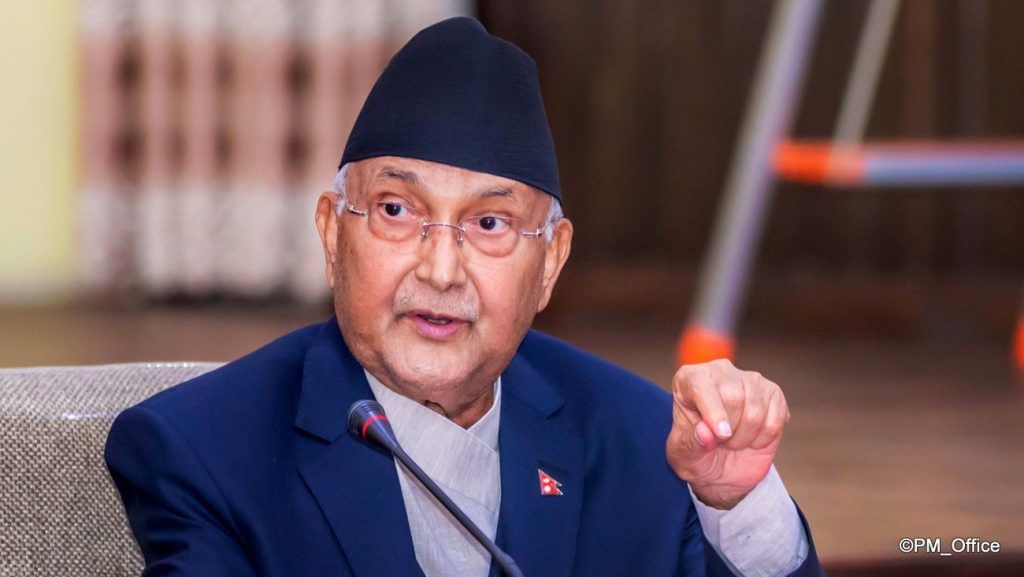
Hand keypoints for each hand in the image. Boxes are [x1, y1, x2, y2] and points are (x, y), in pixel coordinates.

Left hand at [665, 359, 789, 509]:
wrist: (721, 468)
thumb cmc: (697, 454)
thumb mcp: (684, 454)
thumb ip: (691, 442)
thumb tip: (705, 433)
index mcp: (690, 379)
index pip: (701, 386)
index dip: (713, 411)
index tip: (721, 434)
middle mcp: (720, 372)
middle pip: (733, 397)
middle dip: (729, 431)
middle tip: (721, 443)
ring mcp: (750, 380)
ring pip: (756, 411)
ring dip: (745, 437)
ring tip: (733, 440)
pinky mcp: (773, 393)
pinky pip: (775, 419)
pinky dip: (764, 438)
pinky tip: (752, 438)